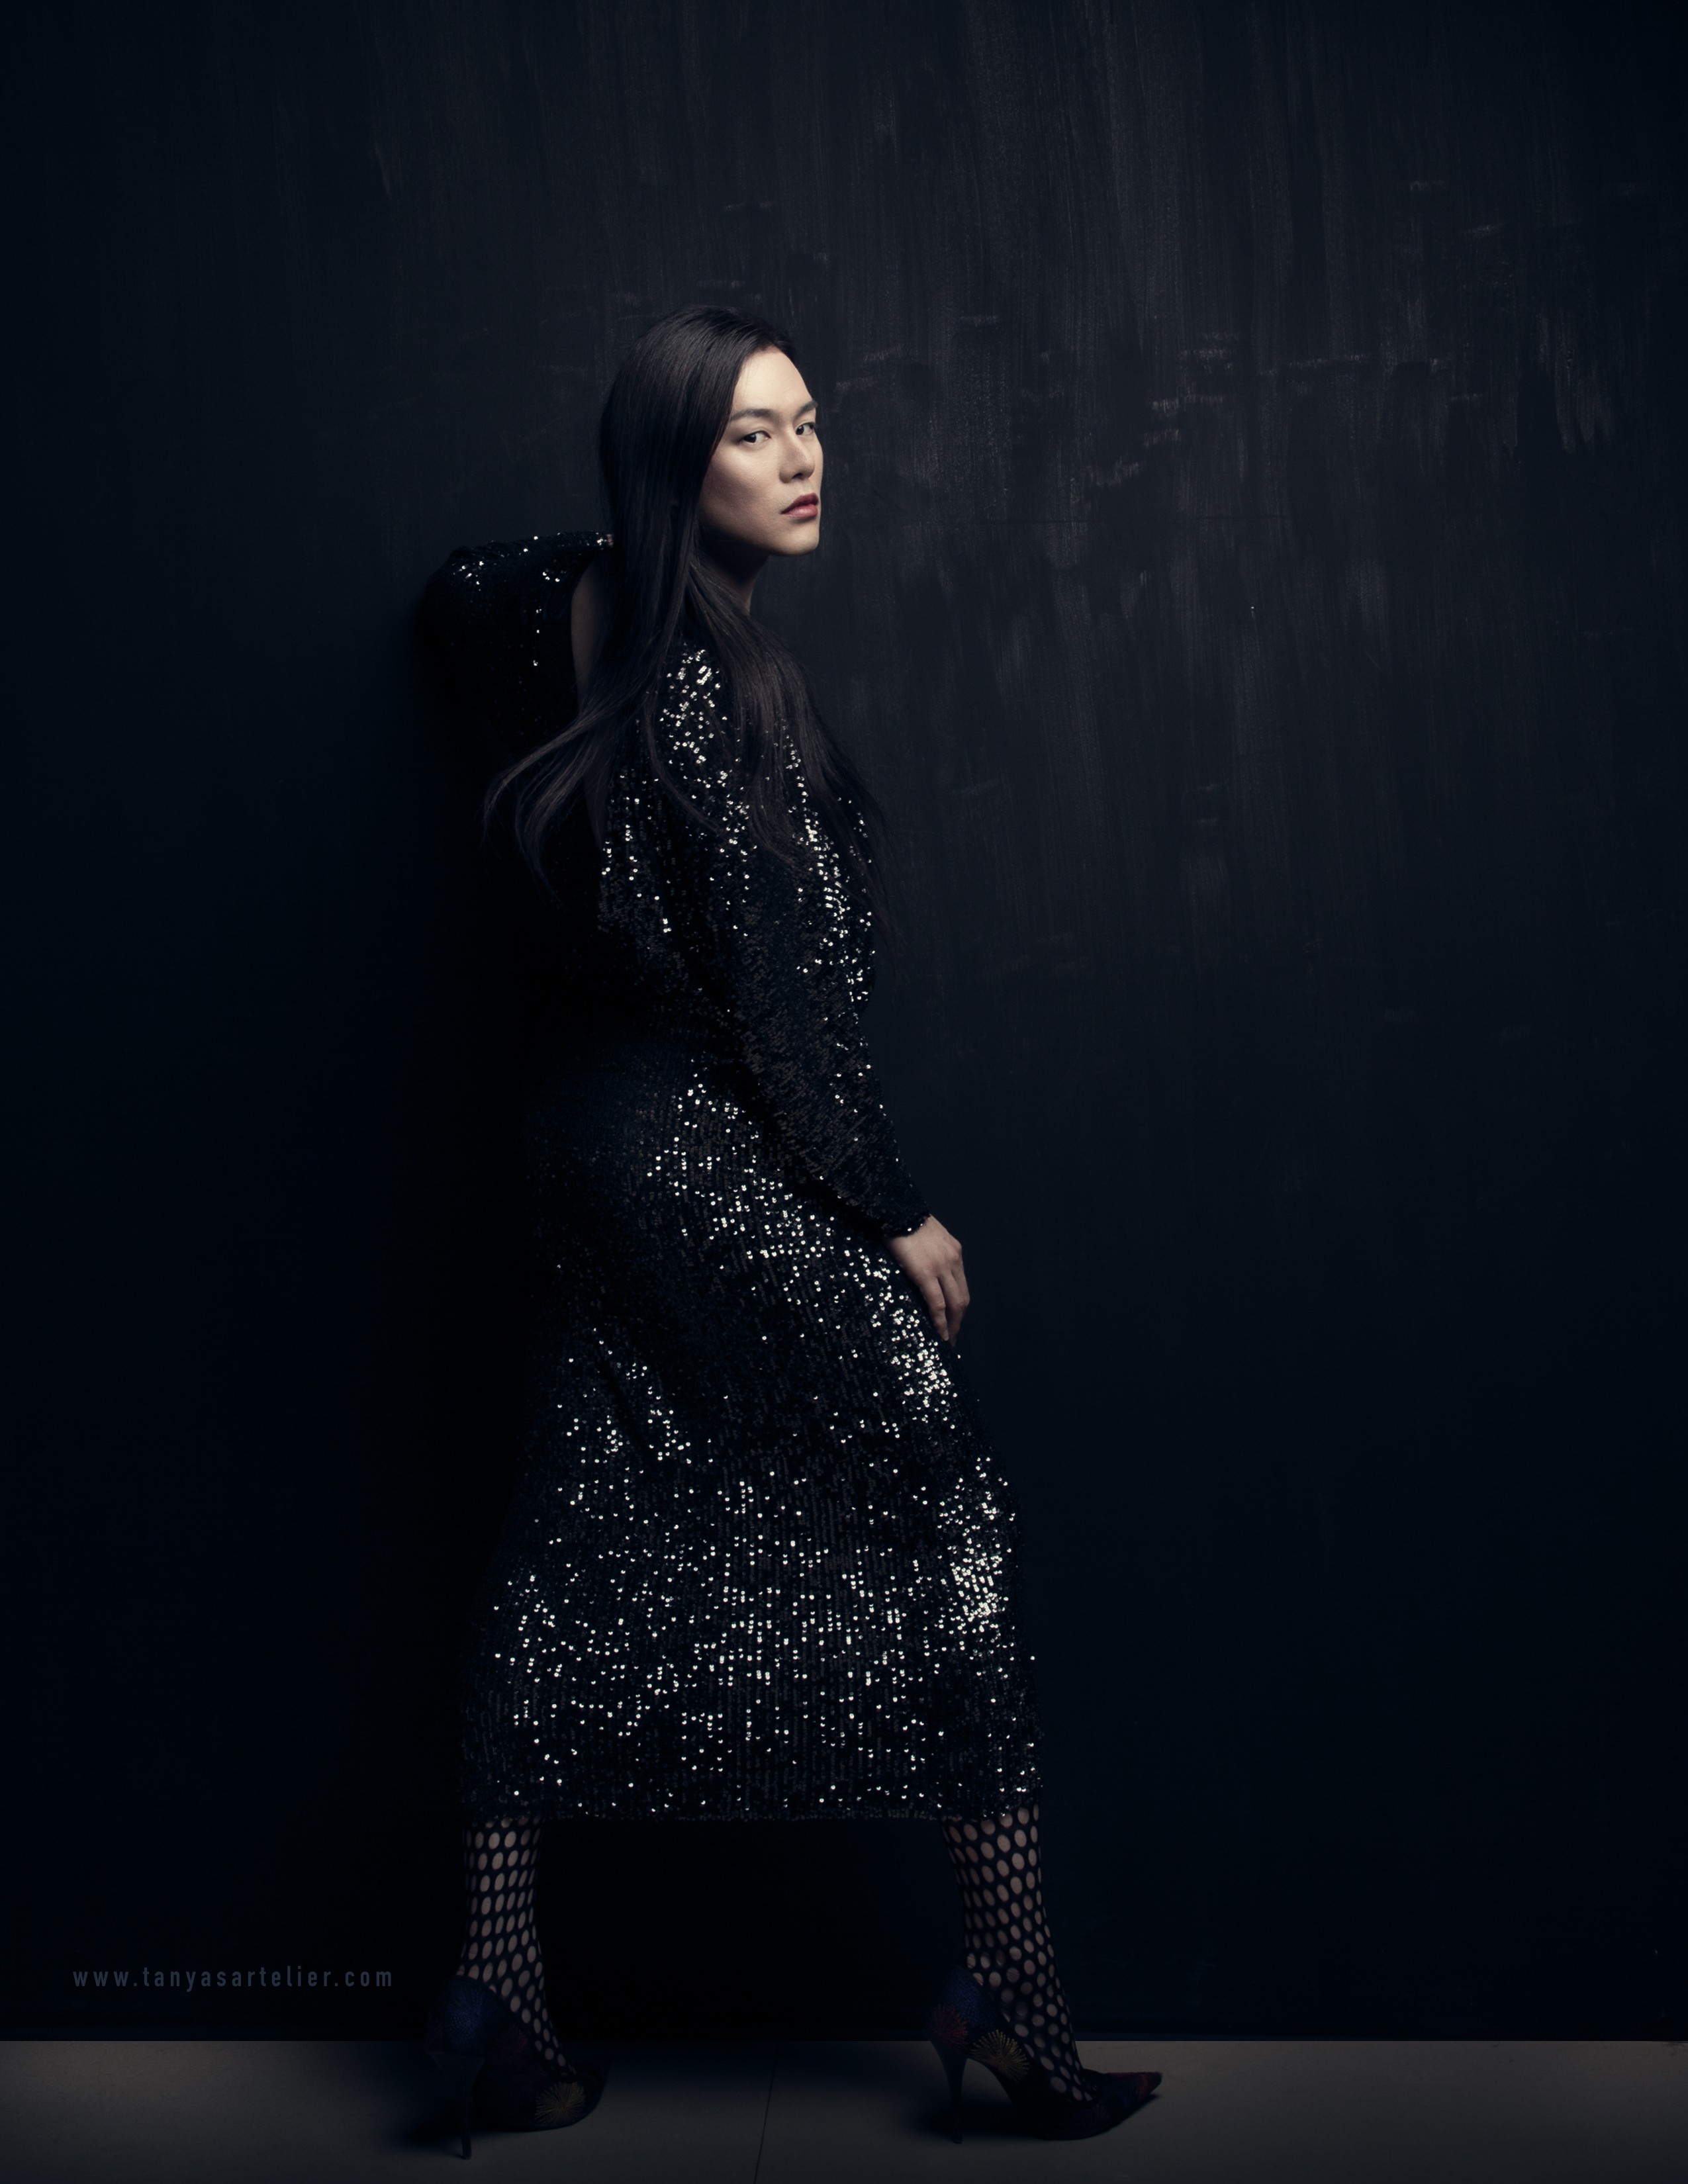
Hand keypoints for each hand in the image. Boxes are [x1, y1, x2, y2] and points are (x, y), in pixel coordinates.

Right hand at [887, 1216, 969, 1343]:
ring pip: (954, 1303)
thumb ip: (931, 1252)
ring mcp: (941, 1267)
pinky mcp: (926, 1273)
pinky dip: (940, 1321)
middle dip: (959, 1320)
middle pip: (962, 1298)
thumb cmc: (905, 1220)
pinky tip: (939, 1333)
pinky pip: (937, 1303)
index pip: (961, 1285)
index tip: (955, 1319)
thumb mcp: (927, 1235)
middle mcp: (953, 1260)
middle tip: (953, 1336)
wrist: (896, 1209)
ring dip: (952, 1325)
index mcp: (954, 1252)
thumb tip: (922, 1266)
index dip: (959, 1306)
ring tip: (947, 1340)